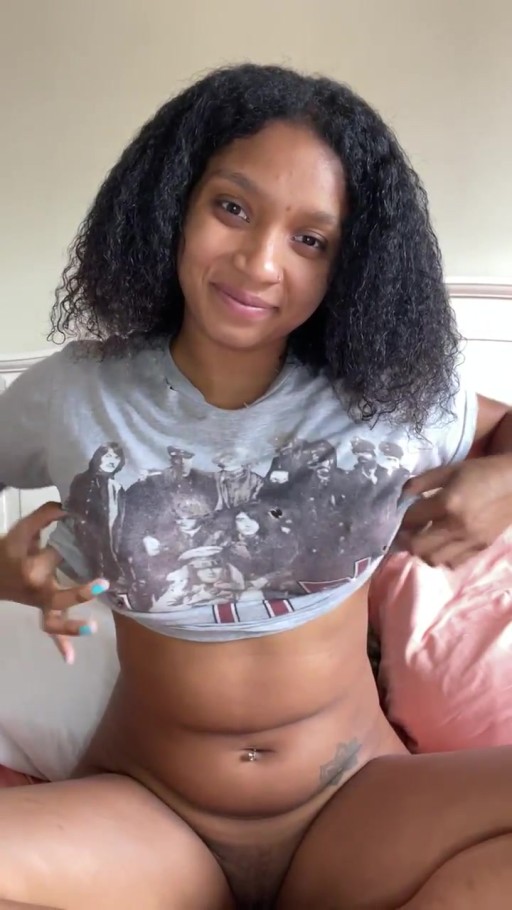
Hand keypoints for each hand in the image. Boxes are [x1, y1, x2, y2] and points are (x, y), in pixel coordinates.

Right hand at [0, 502, 108, 662]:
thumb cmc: (8, 549)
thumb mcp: (22, 529)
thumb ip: (45, 515)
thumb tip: (71, 507)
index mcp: (32, 567)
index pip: (59, 554)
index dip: (75, 541)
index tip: (89, 529)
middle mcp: (37, 590)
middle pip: (58, 595)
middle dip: (81, 592)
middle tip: (104, 583)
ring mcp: (39, 605)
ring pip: (53, 621)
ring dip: (71, 627)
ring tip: (93, 628)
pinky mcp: (42, 611)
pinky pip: (49, 631)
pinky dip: (60, 645)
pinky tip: (71, 660)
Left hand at [398, 454, 511, 567]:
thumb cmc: (482, 472)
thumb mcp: (450, 469)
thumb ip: (422, 482)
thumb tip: (401, 495)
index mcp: (447, 503)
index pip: (411, 519)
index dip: (399, 519)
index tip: (397, 516)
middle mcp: (456, 527)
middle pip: (417, 547)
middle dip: (406, 540)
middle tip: (407, 531)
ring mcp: (469, 541)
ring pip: (432, 559)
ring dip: (423, 550)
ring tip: (424, 537)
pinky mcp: (480, 548)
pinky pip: (453, 563)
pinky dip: (442, 556)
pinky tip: (443, 543)